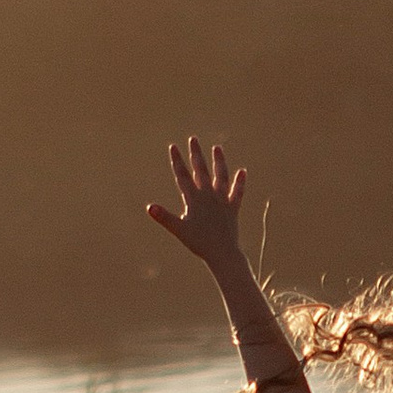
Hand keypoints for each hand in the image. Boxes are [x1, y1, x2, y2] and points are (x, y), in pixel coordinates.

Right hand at [145, 137, 247, 279]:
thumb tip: (149, 208)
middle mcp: (209, 195)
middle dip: (196, 154)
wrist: (222, 253)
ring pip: (221, 176)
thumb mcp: (179, 229)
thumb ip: (164, 217)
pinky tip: (242, 171)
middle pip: (201, 170)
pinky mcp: (233, 208)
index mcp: (194, 199)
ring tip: (217, 148)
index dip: (177, 161)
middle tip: (193, 139)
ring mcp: (222, 200)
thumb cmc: (198, 243)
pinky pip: (238, 193)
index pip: (183, 176)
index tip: (173, 146)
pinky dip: (240, 183)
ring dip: (219, 162)